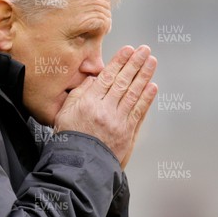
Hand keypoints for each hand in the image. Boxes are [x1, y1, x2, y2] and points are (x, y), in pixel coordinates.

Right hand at [54, 45, 157, 168]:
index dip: (119, 62)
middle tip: (144, 50)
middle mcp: (105, 110)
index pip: (107, 77)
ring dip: (144, 76)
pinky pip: (139, 111)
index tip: (128, 50)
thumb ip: (78, 94)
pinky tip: (152, 86)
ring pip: (134, 93)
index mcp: (88, 103)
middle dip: (135, 63)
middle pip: (123, 82)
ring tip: (151, 62)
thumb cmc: (70, 140)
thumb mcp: (65, 114)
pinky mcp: (127, 133)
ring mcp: (118, 121)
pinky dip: (147, 98)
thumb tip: (93, 80)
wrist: (80, 166)